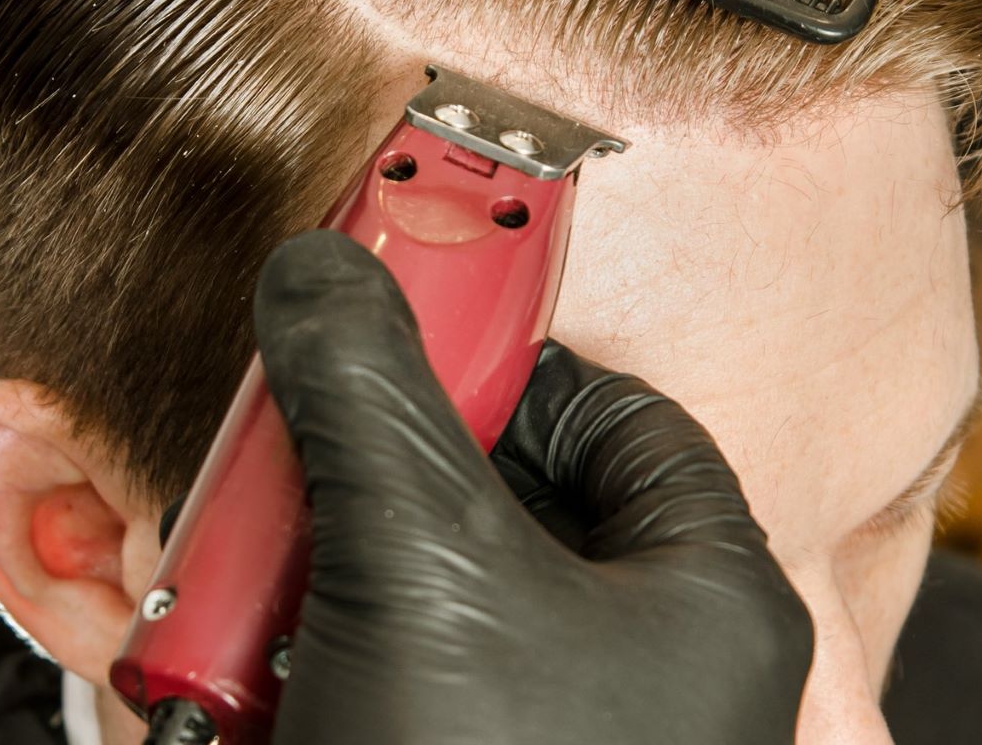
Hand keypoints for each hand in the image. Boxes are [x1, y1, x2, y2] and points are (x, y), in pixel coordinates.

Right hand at [253, 230, 813, 743]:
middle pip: (521, 494)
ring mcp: (575, 727)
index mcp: (711, 601)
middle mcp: (662, 667)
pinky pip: (418, 664)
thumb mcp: (417, 569)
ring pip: (454, 585)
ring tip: (277, 560)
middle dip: (400, 468)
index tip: (419, 335)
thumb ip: (371, 398)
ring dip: (346, 557)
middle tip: (324, 447)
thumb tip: (326, 281)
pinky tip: (270, 652)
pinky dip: (335, 640)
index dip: (509, 359)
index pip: (618, 410)